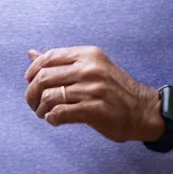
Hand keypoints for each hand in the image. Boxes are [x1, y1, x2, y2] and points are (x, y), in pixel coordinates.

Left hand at [24, 47, 165, 142]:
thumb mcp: (91, 67)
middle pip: (44, 77)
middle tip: (34, 103)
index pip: (48, 57)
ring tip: (44, 113)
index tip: (29, 82)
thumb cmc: (113, 90)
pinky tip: (54, 120)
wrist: (143, 111)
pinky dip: (51, 118)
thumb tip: (30, 53)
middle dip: (32, 93)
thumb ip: (61, 62)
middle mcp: (90, 69)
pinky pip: (60, 112)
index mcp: (88, 54)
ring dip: (41, 108)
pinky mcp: (94, 109)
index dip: (32, 71)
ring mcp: (93, 89)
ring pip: (49, 96)